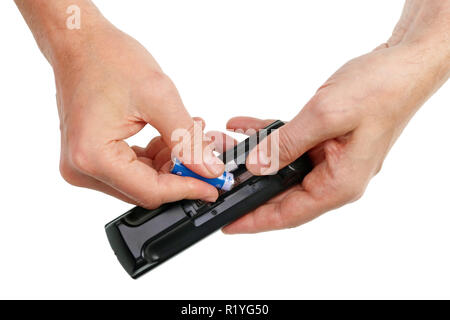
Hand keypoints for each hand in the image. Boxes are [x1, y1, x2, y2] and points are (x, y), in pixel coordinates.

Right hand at [53, 22, 223, 207]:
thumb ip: (186, 139)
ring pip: (141, 180)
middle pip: (145, 190)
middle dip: (180, 174)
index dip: (187, 189)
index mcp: (93, 157)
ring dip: (169, 163)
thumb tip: (209, 169)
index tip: (213, 186)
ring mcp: (84, 164)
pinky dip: (155, 156)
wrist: (79, 40)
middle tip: (207, 158)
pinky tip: (170, 136)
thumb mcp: (158, 97)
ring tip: (190, 136)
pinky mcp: (91, 156)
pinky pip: (131, 168)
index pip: (150, 191)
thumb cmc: (107, 58)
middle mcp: (82, 168)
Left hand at [223, 21, 449, 232]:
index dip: (256, 221)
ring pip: (284, 169)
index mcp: (340, 183)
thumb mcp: (326, 116)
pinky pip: (290, 145)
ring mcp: (331, 159)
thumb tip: (257, 166)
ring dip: (255, 159)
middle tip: (220, 183)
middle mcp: (335, 177)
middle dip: (249, 187)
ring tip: (226, 151)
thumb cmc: (381, 90)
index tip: (229, 224)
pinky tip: (246, 128)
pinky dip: (269, 138)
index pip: (290, 213)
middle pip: (283, 194)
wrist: (404, 64)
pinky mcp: (326, 141)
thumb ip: (288, 144)